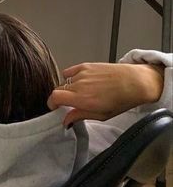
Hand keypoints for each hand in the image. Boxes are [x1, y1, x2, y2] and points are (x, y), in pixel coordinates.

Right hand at [47, 62, 164, 126]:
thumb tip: (66, 120)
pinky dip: (71, 77)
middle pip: (58, 90)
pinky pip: (70, 72)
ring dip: (69, 89)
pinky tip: (81, 82)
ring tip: (83, 93)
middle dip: (61, 98)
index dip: (52, 103)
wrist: (134, 82)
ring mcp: (81, 73)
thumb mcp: (102, 115)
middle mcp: (79, 85)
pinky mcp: (85, 65)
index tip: (55, 108)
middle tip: (71, 104)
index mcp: (82, 99)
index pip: (54, 97)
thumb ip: (80, 116)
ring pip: (65, 82)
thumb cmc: (121, 100)